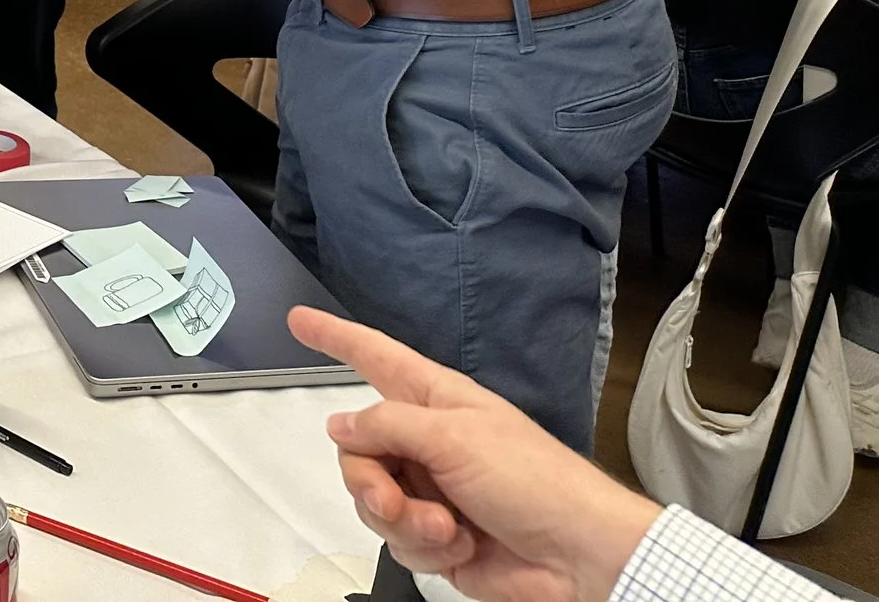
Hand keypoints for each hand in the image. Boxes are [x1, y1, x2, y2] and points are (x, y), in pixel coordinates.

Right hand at [287, 307, 660, 601]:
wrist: (579, 558)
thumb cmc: (538, 482)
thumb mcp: (454, 437)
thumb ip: (387, 425)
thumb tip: (340, 424)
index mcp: (436, 400)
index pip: (374, 357)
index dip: (335, 337)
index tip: (300, 320)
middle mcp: (429, 443)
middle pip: (358, 450)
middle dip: (370, 480)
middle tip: (394, 497)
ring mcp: (431, 491)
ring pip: (371, 500)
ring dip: (404, 520)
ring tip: (447, 526)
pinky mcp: (436, 537)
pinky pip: (396, 541)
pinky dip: (424, 547)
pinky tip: (460, 544)